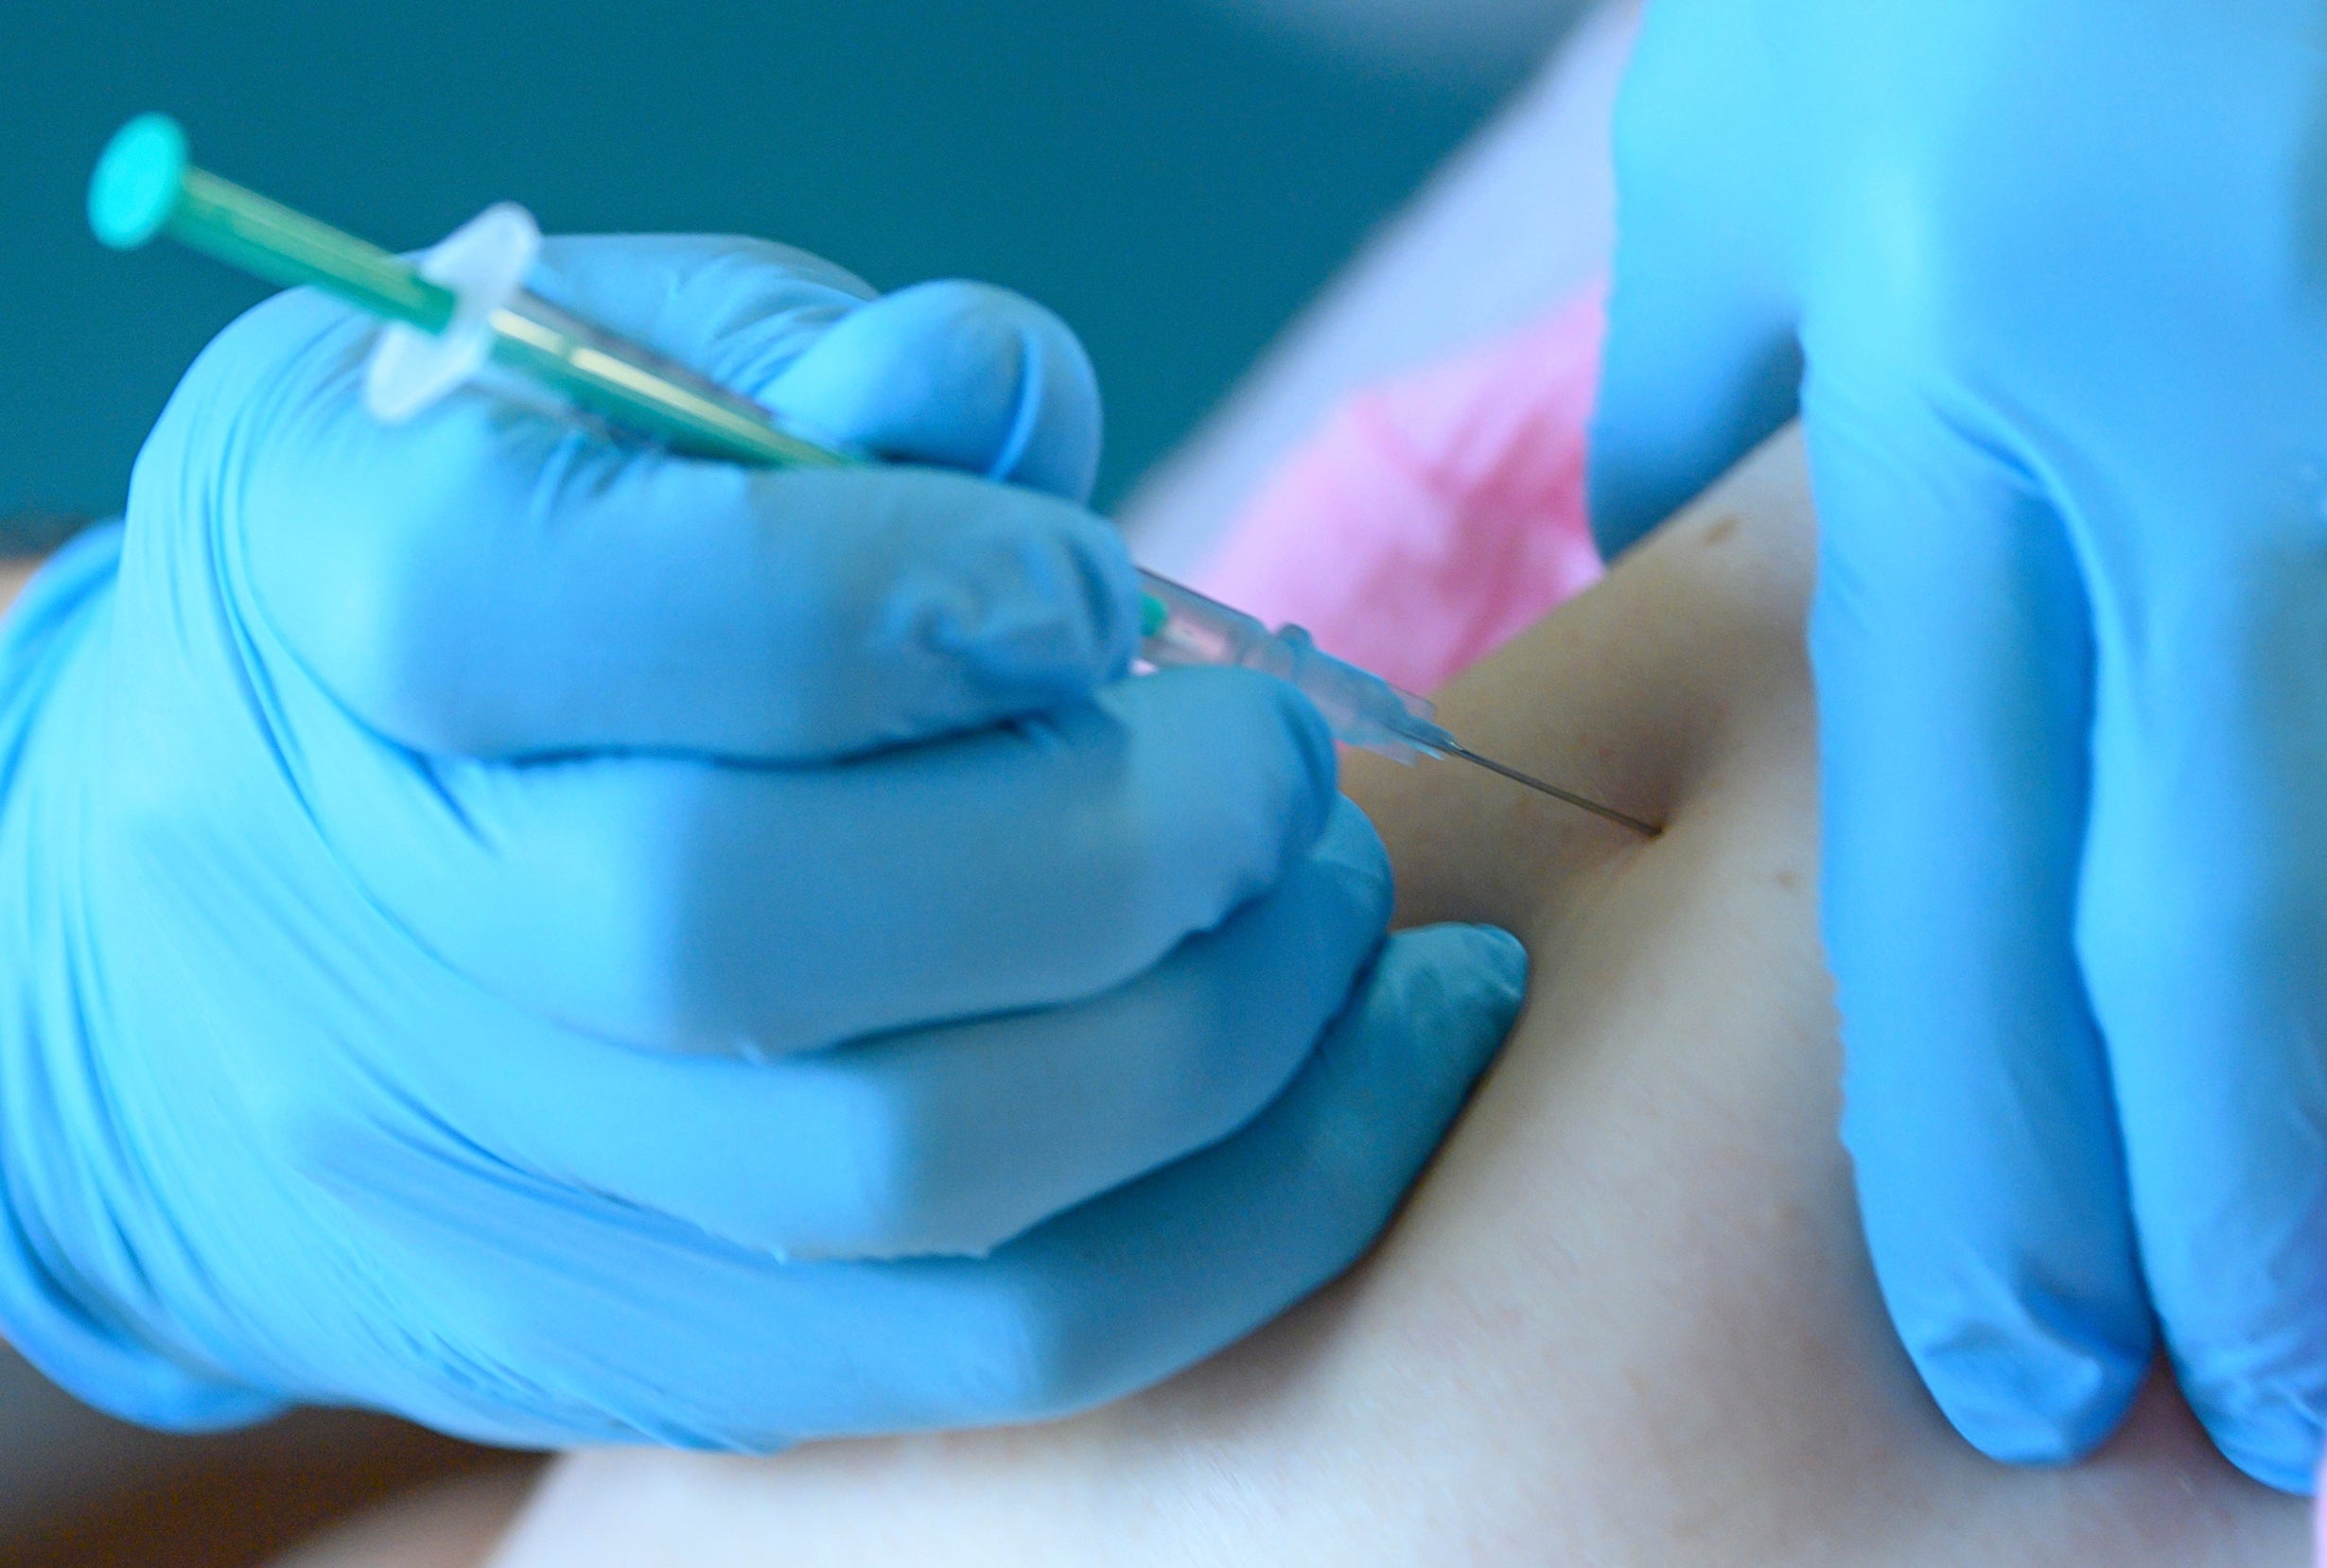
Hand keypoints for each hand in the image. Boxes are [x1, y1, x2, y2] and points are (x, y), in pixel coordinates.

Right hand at [0, 235, 1525, 1447]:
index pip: (630, 607)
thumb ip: (807, 367)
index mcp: (356, 591)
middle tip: (1270, 763)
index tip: (1088, 591)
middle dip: (1123, 842)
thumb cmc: (471, 585)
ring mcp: (509, 1169)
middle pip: (764, 925)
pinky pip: (999, 1345)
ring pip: (918, 1174)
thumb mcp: (578, 380)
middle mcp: (392, 911)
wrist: (216, 940)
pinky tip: (1375, 1062)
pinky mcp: (654, 1345)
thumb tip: (994, 399)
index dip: (916, 588)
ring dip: (1230, 1034)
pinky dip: (1253, 1214)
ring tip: (1332, 901)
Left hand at [1590, 0, 2326, 1491]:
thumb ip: (1711, 411)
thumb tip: (1686, 577)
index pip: (1964, 879)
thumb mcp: (1758, 164)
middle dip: (2244, 1225)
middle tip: (2249, 1433)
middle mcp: (2189, 468)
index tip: (2022, 1366)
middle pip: (2217, 930)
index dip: (1998, 1154)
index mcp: (1956, 430)